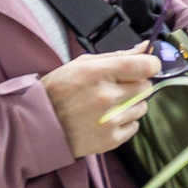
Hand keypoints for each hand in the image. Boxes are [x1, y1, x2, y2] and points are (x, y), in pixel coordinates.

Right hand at [43, 47, 162, 158]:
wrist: (37, 125)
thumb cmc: (59, 91)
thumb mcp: (82, 64)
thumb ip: (118, 56)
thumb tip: (146, 47)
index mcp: (98, 73)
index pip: (144, 66)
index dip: (149, 64)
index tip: (145, 66)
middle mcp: (106, 97)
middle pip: (146, 86)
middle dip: (136, 84)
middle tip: (118, 87)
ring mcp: (109, 120)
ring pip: (142, 107)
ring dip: (131, 104)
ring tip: (109, 105)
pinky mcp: (110, 139)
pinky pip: (135, 126)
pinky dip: (125, 122)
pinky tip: (107, 119)